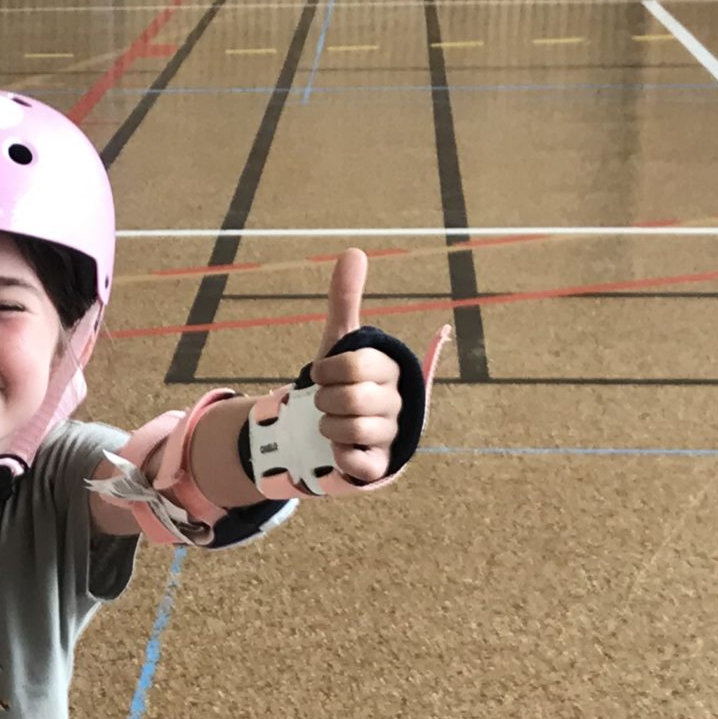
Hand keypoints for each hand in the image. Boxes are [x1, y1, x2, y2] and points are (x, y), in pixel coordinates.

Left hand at [308, 249, 402, 485]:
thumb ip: (345, 301)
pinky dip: (340, 457)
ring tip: (330, 424)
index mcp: (390, 370)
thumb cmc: (338, 383)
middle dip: (324, 401)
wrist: (329, 430)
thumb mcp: (338, 343)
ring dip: (326, 428)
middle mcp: (397, 402)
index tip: (320, 375)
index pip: (356, 366)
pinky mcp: (380, 467)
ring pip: (350, 431)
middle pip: (350, 400)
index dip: (327, 371)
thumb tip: (354, 251)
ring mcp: (391, 436)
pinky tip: (337, 449)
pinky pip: (359, 464)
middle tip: (324, 402)